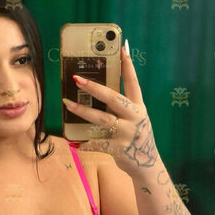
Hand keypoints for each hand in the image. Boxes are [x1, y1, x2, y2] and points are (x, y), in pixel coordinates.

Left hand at [63, 43, 158, 174]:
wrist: (148, 165)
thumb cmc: (137, 138)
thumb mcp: (136, 119)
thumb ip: (123, 106)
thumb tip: (101, 91)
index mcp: (139, 107)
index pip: (134, 83)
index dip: (128, 66)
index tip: (122, 49)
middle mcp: (135, 118)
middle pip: (113, 98)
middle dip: (94, 88)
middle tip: (77, 79)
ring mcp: (127, 133)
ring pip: (102, 119)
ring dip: (83, 111)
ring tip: (67, 103)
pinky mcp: (119, 149)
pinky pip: (98, 143)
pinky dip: (86, 144)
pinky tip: (75, 143)